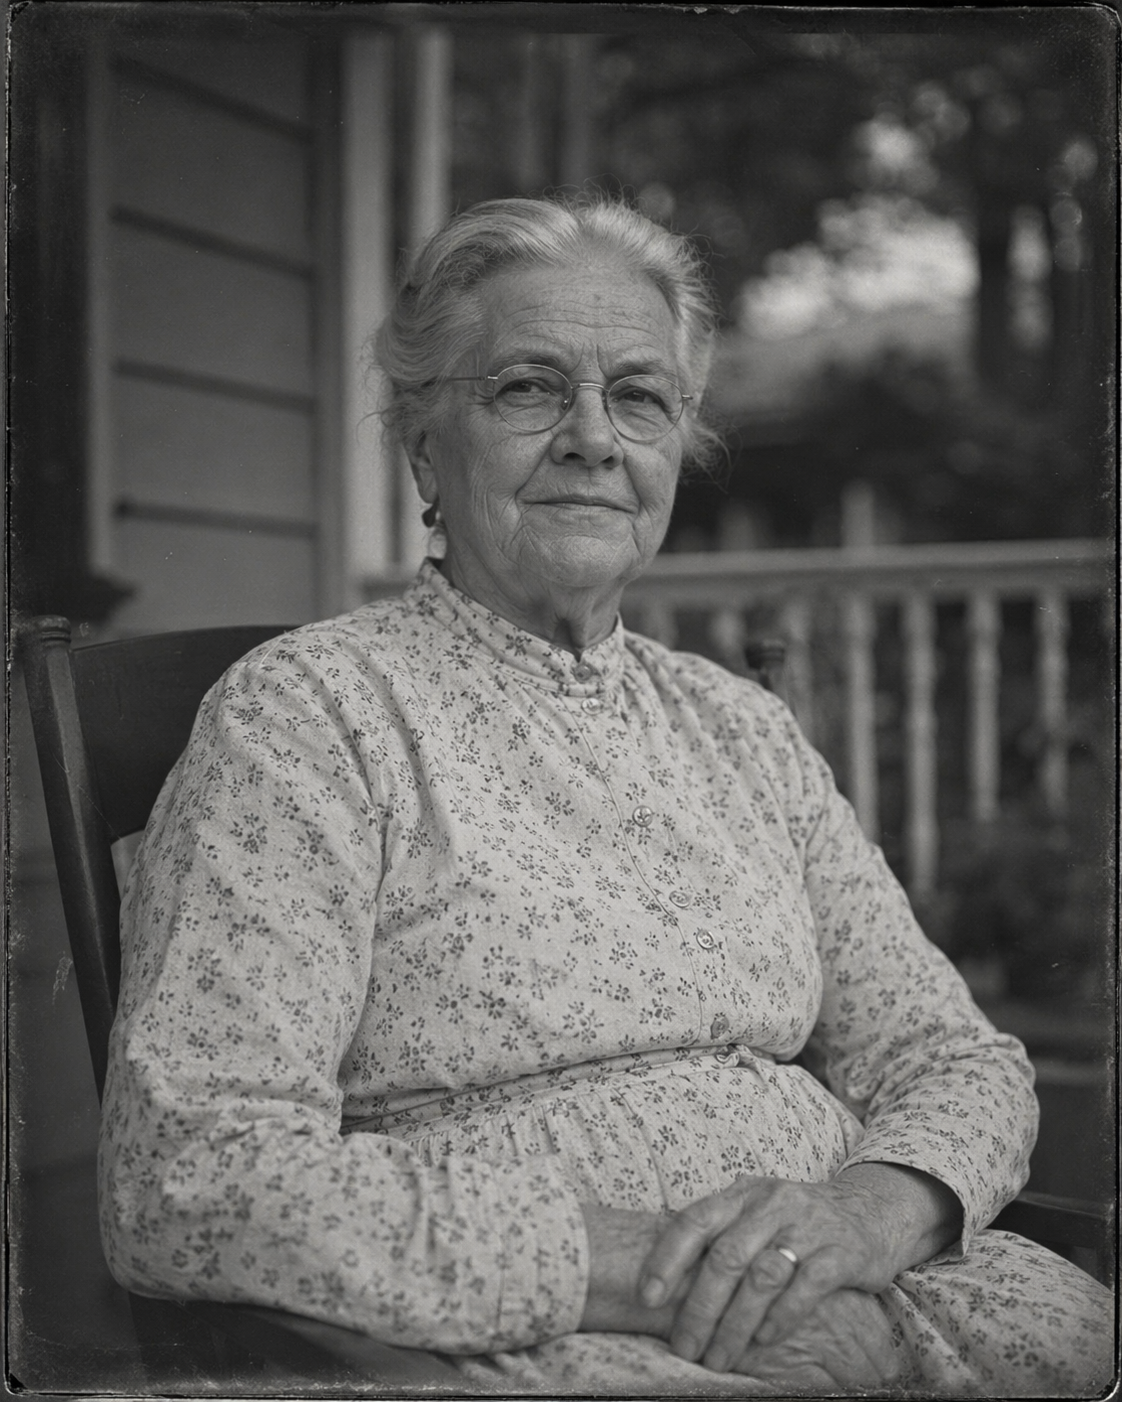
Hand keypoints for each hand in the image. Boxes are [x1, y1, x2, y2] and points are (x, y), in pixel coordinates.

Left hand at [639, 1165, 959, 1372]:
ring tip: (717, 1357)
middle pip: (726, 1257)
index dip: (667, 1258)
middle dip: (700, 1308)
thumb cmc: (795, 1221)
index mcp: (743, 1194)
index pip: (696, 1220)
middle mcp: (772, 1204)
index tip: (647, 1297)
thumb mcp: (755, 1212)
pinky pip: (806, 1287)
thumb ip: (718, 1232)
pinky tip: (763, 1339)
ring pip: (762, 1277)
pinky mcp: (840, 1252)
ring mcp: (807, 1227)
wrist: (869, 1210)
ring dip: (735, 1324)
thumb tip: (659, 1274)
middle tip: (685, 1347)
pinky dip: (781, 1317)